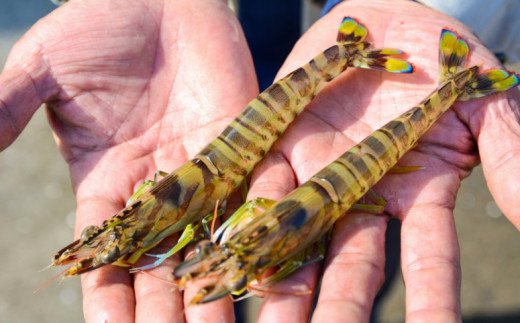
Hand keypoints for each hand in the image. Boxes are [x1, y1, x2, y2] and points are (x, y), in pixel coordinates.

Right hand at [0, 0, 256, 320]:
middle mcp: (158, 189)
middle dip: (167, 313)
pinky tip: (263, 272)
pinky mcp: (242, 148)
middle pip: (160, 265)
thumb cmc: (99, 24)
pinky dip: (255, 234)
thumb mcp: (44, 67)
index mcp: (107, 183)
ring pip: (209, 243)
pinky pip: (251, 199)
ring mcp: (204, 172)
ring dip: (215, 289)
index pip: (105, 258)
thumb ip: (8, 105)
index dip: (107, 299)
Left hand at [245, 0, 519, 321]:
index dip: (429, 300)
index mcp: (415, 192)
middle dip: (339, 308)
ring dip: (282, 281)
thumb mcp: (480, 102)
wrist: (381, 23)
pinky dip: (242, 216)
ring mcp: (316, 173)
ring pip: (297, 238)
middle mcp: (362, 194)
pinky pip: (258, 185)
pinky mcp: (279, 146)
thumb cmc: (440, 54)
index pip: (425, 259)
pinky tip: (224, 251)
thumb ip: (511, 154)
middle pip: (350, 264)